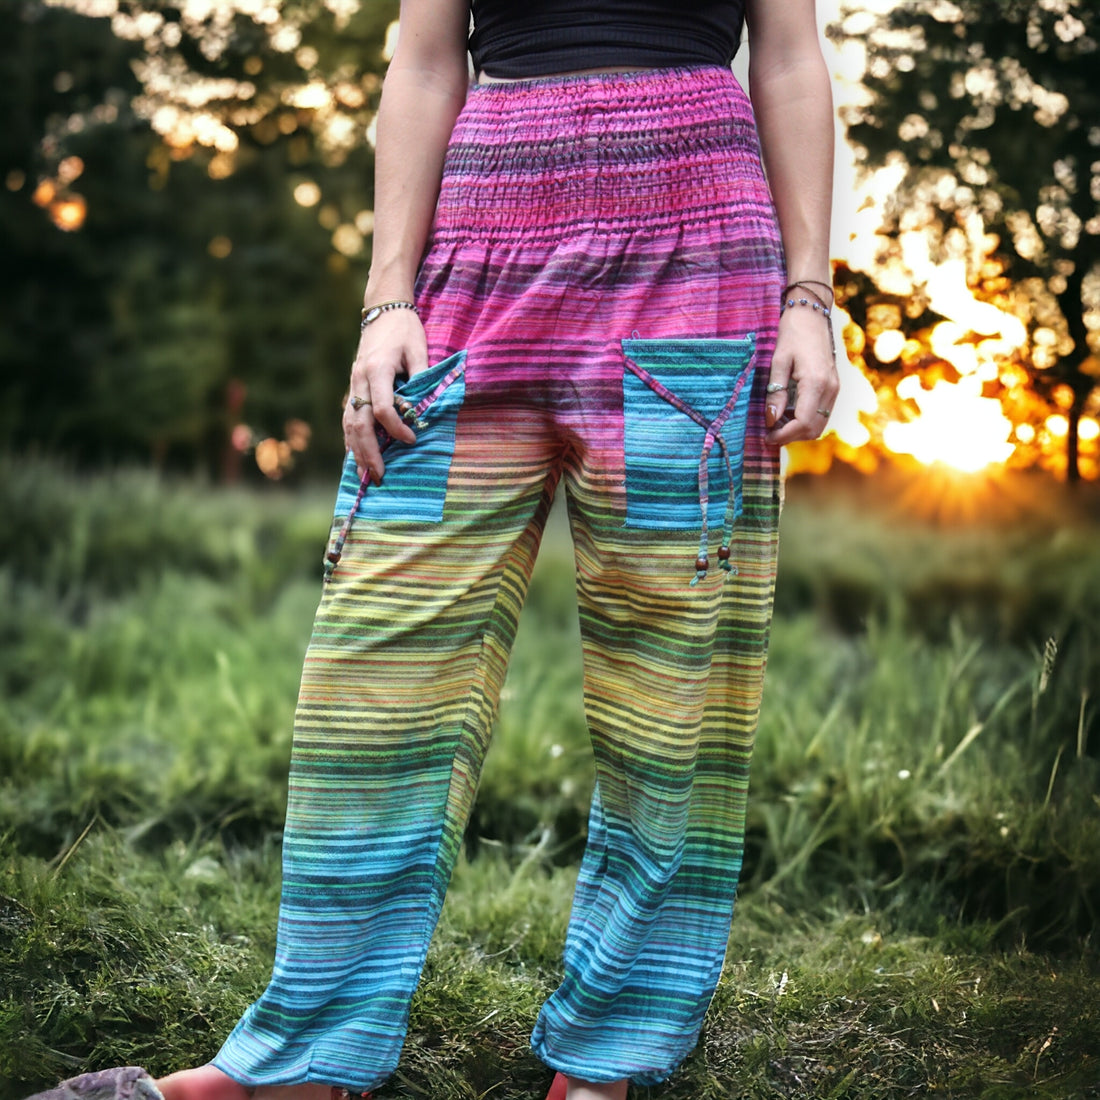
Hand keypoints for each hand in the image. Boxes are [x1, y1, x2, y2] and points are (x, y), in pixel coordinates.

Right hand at [343, 309, 428, 481]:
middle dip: (370, 452)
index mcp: (377, 370)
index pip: (383, 408)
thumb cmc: (405, 329)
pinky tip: (356, 457)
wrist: (383, 309)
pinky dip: (351, 439)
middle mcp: (360, 379)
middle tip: (381, 476)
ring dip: (357, 451)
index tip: (413, 439)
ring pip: (350, 424)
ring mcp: (353, 383)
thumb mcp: (419, 350)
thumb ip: (420, 380)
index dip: (397, 428)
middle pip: (360, 423)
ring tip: (367, 475)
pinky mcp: (353, 386)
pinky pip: (348, 418)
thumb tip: (422, 411)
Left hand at [764, 304, 839, 444]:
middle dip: (791, 436)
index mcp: (816, 382)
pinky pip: (821, 414)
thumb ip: (776, 392)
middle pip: (813, 429)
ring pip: (819, 424)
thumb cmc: (792, 333)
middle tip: (769, 433)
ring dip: (798, 430)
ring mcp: (834, 388)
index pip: (803, 422)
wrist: (812, 315)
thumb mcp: (778, 361)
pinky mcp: (833, 387)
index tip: (766, 436)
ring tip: (776, 424)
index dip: (784, 435)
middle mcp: (830, 389)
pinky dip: (805, 421)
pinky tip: (787, 414)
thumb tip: (771, 419)